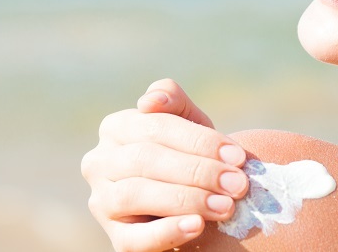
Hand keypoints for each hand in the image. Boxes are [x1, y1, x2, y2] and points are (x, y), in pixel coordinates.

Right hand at [82, 79, 247, 251]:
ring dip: (186, 199)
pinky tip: (197, 226)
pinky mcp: (114, 238)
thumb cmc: (190, 154)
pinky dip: (167, 232)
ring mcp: (101, 202)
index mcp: (117, 127)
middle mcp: (99, 162)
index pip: (156, 126)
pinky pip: (132, 239)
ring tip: (225, 206)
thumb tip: (150, 100)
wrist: (193, 200)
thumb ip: (175, 101)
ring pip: (134, 195)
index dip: (200, 141)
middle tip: (238, 184)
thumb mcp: (189, 122)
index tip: (238, 157)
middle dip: (198, 171)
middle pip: (145, 159)